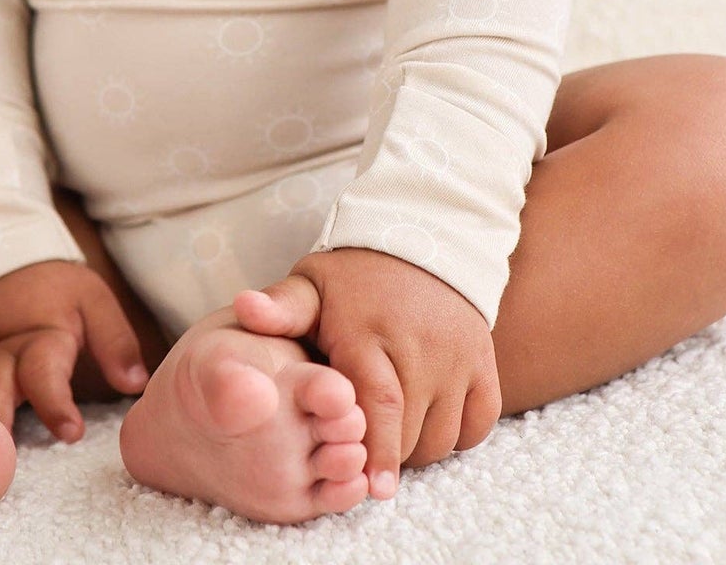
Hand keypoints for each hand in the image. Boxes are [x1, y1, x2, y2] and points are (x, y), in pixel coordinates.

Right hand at [0, 258, 151, 442]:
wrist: (6, 263)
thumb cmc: (58, 290)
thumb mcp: (93, 300)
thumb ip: (115, 342)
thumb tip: (136, 384)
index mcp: (42, 335)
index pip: (45, 372)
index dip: (56, 404)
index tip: (73, 433)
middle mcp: (5, 352)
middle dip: (0, 419)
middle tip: (7, 460)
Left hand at [231, 246, 500, 498]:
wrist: (421, 236)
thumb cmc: (355, 275)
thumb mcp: (312, 283)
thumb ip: (280, 307)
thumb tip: (242, 308)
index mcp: (370, 330)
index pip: (380, 403)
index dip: (377, 451)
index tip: (372, 489)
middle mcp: (420, 345)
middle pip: (409, 429)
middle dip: (387, 456)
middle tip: (364, 460)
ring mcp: (458, 354)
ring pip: (443, 434)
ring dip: (418, 450)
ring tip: (392, 440)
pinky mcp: (483, 359)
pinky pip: (479, 421)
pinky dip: (458, 436)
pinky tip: (429, 425)